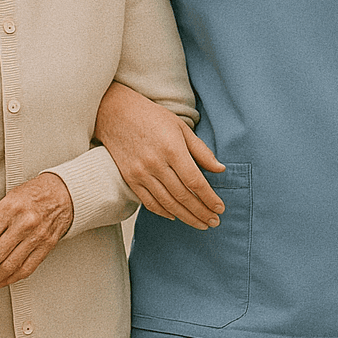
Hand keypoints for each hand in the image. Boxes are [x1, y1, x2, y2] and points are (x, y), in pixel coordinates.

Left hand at [0, 173, 73, 288]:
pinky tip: (0, 282)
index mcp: (9, 209)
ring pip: (9, 266)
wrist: (63, 193)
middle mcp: (23, 223)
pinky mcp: (47, 246)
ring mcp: (37, 236)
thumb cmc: (32, 195)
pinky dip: (10, 279)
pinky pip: (26, 269)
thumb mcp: (4, 201)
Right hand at [96, 81, 223, 229]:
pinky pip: (149, 202)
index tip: (220, 208)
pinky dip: (163, 212)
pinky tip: (176, 216)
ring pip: (167, 203)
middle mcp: (156, 164)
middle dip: (201, 212)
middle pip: (183, 196)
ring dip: (186, 217)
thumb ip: (201, 151)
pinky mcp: (130, 178)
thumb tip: (220, 169)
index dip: (209, 198)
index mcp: (172, 149)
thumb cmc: (152, 117)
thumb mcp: (181, 128)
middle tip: (214, 221)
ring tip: (200, 223)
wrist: (116, 113)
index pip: (195, 181)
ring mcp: (141, 173)